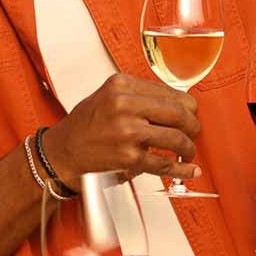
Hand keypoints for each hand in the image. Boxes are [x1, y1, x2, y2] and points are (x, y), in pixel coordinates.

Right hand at [44, 73, 201, 184]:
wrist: (62, 151)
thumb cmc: (86, 124)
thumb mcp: (109, 96)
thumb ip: (140, 96)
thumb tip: (179, 104)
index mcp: (121, 85)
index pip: (170, 92)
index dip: (188, 106)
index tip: (191, 113)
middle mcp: (124, 105)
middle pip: (179, 113)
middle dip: (193, 126)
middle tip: (193, 132)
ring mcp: (127, 132)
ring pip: (176, 138)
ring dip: (188, 148)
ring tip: (188, 151)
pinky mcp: (128, 157)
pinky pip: (164, 164)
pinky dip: (180, 170)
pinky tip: (187, 170)